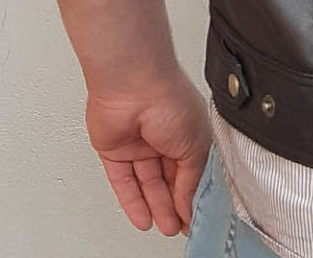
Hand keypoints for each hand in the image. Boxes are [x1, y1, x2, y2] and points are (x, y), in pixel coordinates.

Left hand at [85, 69, 211, 236]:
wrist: (132, 85)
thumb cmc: (169, 99)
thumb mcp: (195, 145)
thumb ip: (192, 179)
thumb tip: (190, 205)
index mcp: (189, 131)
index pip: (192, 170)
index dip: (194, 195)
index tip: (197, 216)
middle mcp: (164, 137)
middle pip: (169, 180)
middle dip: (175, 205)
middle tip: (180, 226)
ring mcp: (139, 145)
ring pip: (147, 184)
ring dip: (156, 207)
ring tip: (165, 227)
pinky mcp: (115, 151)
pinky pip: (122, 182)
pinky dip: (132, 202)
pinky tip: (142, 218)